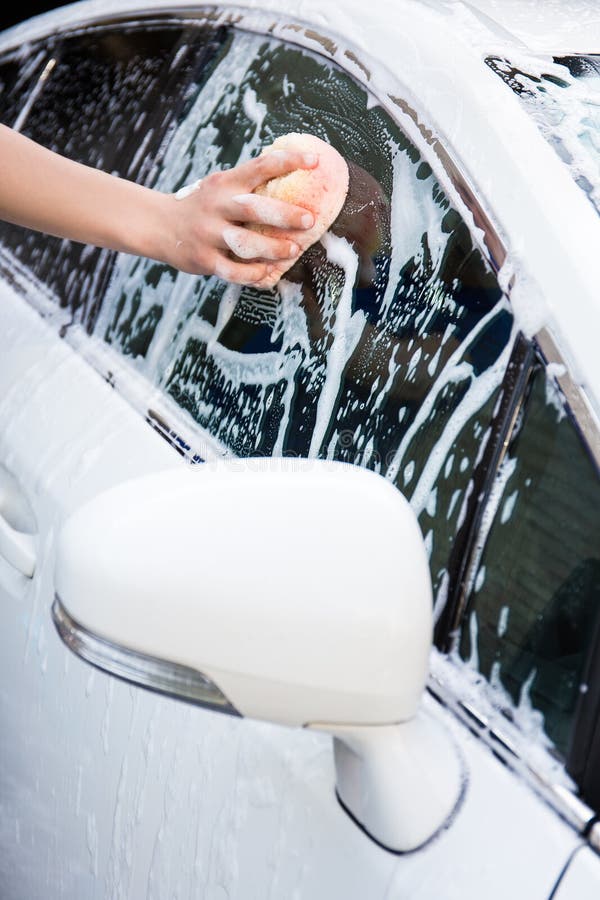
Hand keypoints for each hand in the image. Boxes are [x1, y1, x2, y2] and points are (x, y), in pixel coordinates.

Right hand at [163, 150, 318, 283]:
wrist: (159, 225)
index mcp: (225, 183)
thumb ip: (247, 186)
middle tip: (309, 220)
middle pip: (253, 208)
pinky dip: (252, 274)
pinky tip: (267, 273)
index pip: (260, 166)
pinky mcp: (204, 259)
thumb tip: (292, 180)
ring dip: (272, 248)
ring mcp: (208, 234)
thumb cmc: (203, 206)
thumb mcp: (220, 187)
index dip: (288, 161)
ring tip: (293, 251)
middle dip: (284, 214)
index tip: (314, 160)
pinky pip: (232, 271)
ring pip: (245, 243)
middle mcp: (217, 206)